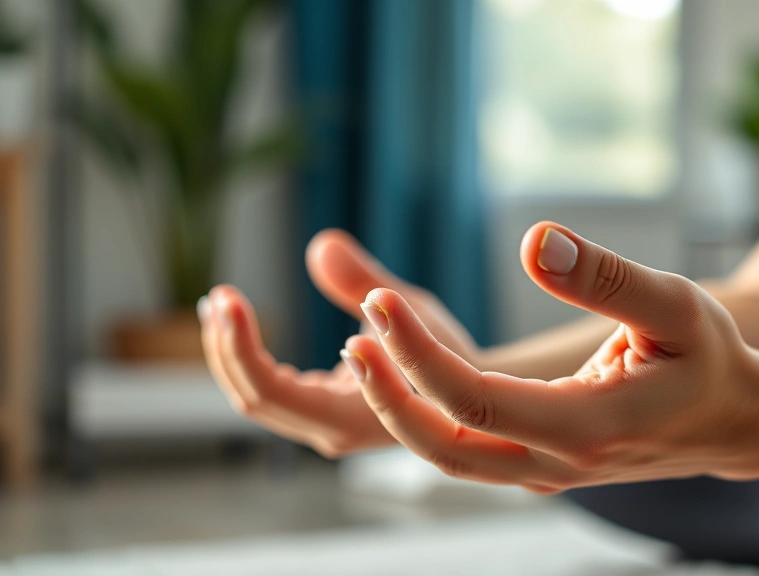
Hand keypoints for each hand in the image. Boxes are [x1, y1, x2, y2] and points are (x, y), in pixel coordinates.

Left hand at [201, 229, 482, 456]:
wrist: (476, 396)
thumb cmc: (452, 354)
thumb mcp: (414, 308)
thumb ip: (365, 280)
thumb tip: (321, 245)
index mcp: (350, 417)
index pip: (269, 390)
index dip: (239, 345)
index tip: (228, 298)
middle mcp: (331, 432)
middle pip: (253, 397)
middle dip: (227, 345)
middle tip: (217, 295)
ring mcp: (325, 426)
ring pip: (257, 396)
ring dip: (232, 350)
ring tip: (218, 302)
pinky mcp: (325, 413)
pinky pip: (273, 390)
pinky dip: (250, 355)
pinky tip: (237, 322)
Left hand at [343, 222, 758, 491]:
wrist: (735, 421)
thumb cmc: (709, 357)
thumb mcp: (675, 303)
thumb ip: (605, 275)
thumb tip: (534, 241)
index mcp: (592, 426)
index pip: (478, 402)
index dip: (420, 356)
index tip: (380, 305)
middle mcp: (560, 462)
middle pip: (447, 446)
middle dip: (390, 394)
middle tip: (355, 335)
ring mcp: (547, 471)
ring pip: (451, 455)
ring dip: (402, 406)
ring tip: (365, 348)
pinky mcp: (541, 462)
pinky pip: (469, 448)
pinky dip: (428, 412)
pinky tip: (406, 369)